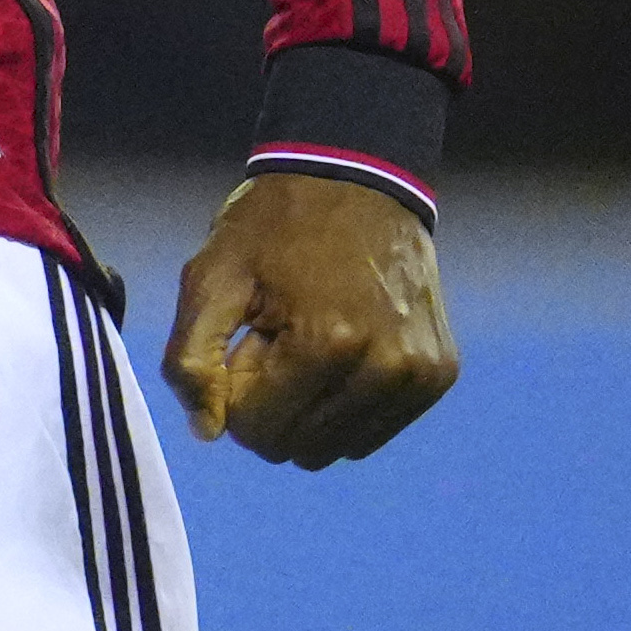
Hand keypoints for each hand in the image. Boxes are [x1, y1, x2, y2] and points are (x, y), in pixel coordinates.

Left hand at [163, 170, 457, 465]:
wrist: (354, 182)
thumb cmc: (272, 227)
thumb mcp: (210, 275)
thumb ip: (192, 356)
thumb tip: (207, 433)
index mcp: (328, 343)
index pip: (259, 430)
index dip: (234, 392)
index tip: (245, 341)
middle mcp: (386, 368)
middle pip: (300, 448)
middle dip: (272, 405)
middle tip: (272, 341)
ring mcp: (420, 376)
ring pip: (338, 448)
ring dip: (308, 410)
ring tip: (306, 342)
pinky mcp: (439, 375)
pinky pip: (374, 431)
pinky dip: (344, 406)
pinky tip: (340, 351)